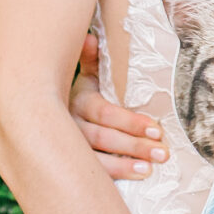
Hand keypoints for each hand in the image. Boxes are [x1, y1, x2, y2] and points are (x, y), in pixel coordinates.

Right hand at [68, 30, 168, 178]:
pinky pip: (94, 174)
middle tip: (162, 152)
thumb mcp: (88, 79)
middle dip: (134, 145)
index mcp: (78, 100)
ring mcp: (69, 148)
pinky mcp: (74, 165)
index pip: (104, 112)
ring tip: (150, 168)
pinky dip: (117, 175)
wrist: (51, 123)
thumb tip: (90, 37)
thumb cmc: (85, 99)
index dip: (130, 122)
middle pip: (101, 137)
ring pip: (96, 159)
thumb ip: (91, 59)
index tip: (157, 129)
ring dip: (125, 164)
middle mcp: (69, 126)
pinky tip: (138, 176)